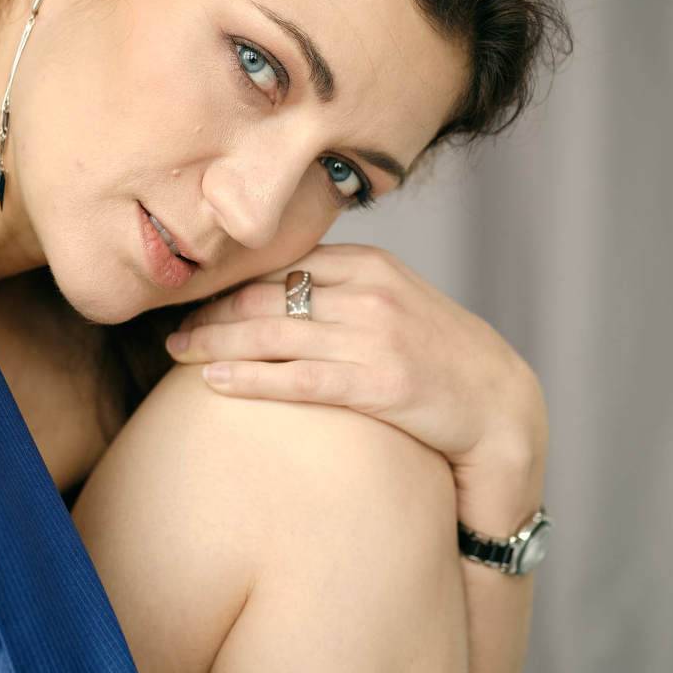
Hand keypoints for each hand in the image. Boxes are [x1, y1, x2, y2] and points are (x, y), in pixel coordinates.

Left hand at [164, 244, 548, 536]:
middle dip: (212, 312)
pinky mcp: (380, 385)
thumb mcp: (395, 303)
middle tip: (171, 328)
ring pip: (274, 334)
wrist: (501, 407)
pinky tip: (213, 382)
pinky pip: (298, 379)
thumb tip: (278, 291)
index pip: (281, 264)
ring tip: (175, 353)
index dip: (229, 282)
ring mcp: (375, 337)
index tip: (193, 298)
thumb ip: (344, 290)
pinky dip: (250, 378)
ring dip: (215, 343)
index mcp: (371, 264)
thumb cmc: (439, 359)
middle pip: (268, 295)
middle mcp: (370, 292)